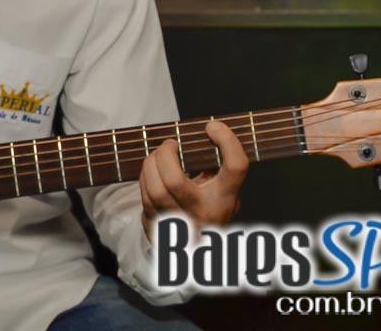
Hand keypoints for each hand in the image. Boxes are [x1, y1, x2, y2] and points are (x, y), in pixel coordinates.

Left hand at [139, 120, 247, 236]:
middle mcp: (203, 214)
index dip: (228, 142)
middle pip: (174, 180)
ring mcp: (178, 224)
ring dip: (151, 164)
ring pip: (153, 189)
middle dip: (165, 154)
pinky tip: (152, 172)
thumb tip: (207, 134)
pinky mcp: (157, 228)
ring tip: (159, 156)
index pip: (235, 168)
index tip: (213, 127)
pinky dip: (145, 178)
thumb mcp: (225, 193)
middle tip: (170, 144)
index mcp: (225, 200)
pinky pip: (144, 197)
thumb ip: (219, 169)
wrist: (200, 253)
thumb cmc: (211, 212)